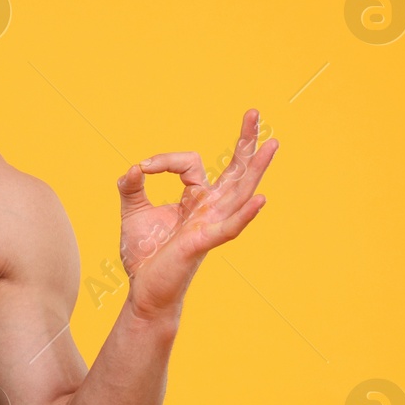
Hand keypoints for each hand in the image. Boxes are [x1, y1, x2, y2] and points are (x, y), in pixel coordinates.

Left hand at [116, 109, 276, 319]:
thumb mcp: (133, 213)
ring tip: (272, 144)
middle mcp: (209, 209)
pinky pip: (229, 228)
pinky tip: (260, 200)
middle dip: (244, 142)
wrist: (144, 292)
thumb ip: (131, 188)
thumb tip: (134, 168)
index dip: (165, 160)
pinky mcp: (202, 244)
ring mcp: (209, 226)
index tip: (142, 168)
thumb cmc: (146, 255)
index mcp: (195, 199)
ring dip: (255, 168)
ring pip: (239, 193)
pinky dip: (244, 215)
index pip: (190, 163)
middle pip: (234, 171)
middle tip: (254, 112)